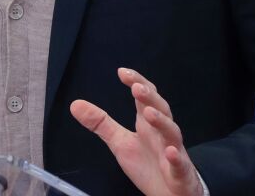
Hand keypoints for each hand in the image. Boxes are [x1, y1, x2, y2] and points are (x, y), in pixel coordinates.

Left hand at [69, 68, 202, 195]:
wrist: (169, 193)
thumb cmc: (149, 164)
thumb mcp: (120, 142)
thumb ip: (100, 123)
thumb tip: (75, 104)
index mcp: (148, 124)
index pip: (145, 98)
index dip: (137, 82)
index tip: (122, 72)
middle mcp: (162, 134)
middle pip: (161, 109)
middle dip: (150, 98)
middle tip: (136, 87)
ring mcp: (173, 152)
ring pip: (172, 133)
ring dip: (162, 122)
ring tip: (149, 113)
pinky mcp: (180, 173)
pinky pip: (180, 165)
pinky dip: (176, 158)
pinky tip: (170, 152)